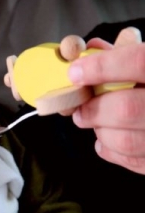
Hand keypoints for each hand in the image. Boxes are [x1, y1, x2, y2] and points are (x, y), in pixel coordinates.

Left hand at [65, 27, 144, 173]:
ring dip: (101, 131)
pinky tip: (107, 137)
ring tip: (97, 123)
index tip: (74, 72)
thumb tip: (86, 52)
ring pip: (125, 140)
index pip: (138, 62)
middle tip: (79, 109)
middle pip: (126, 108)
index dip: (101, 67)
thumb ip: (120, 55)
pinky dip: (109, 149)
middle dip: (93, 109)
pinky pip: (131, 160)